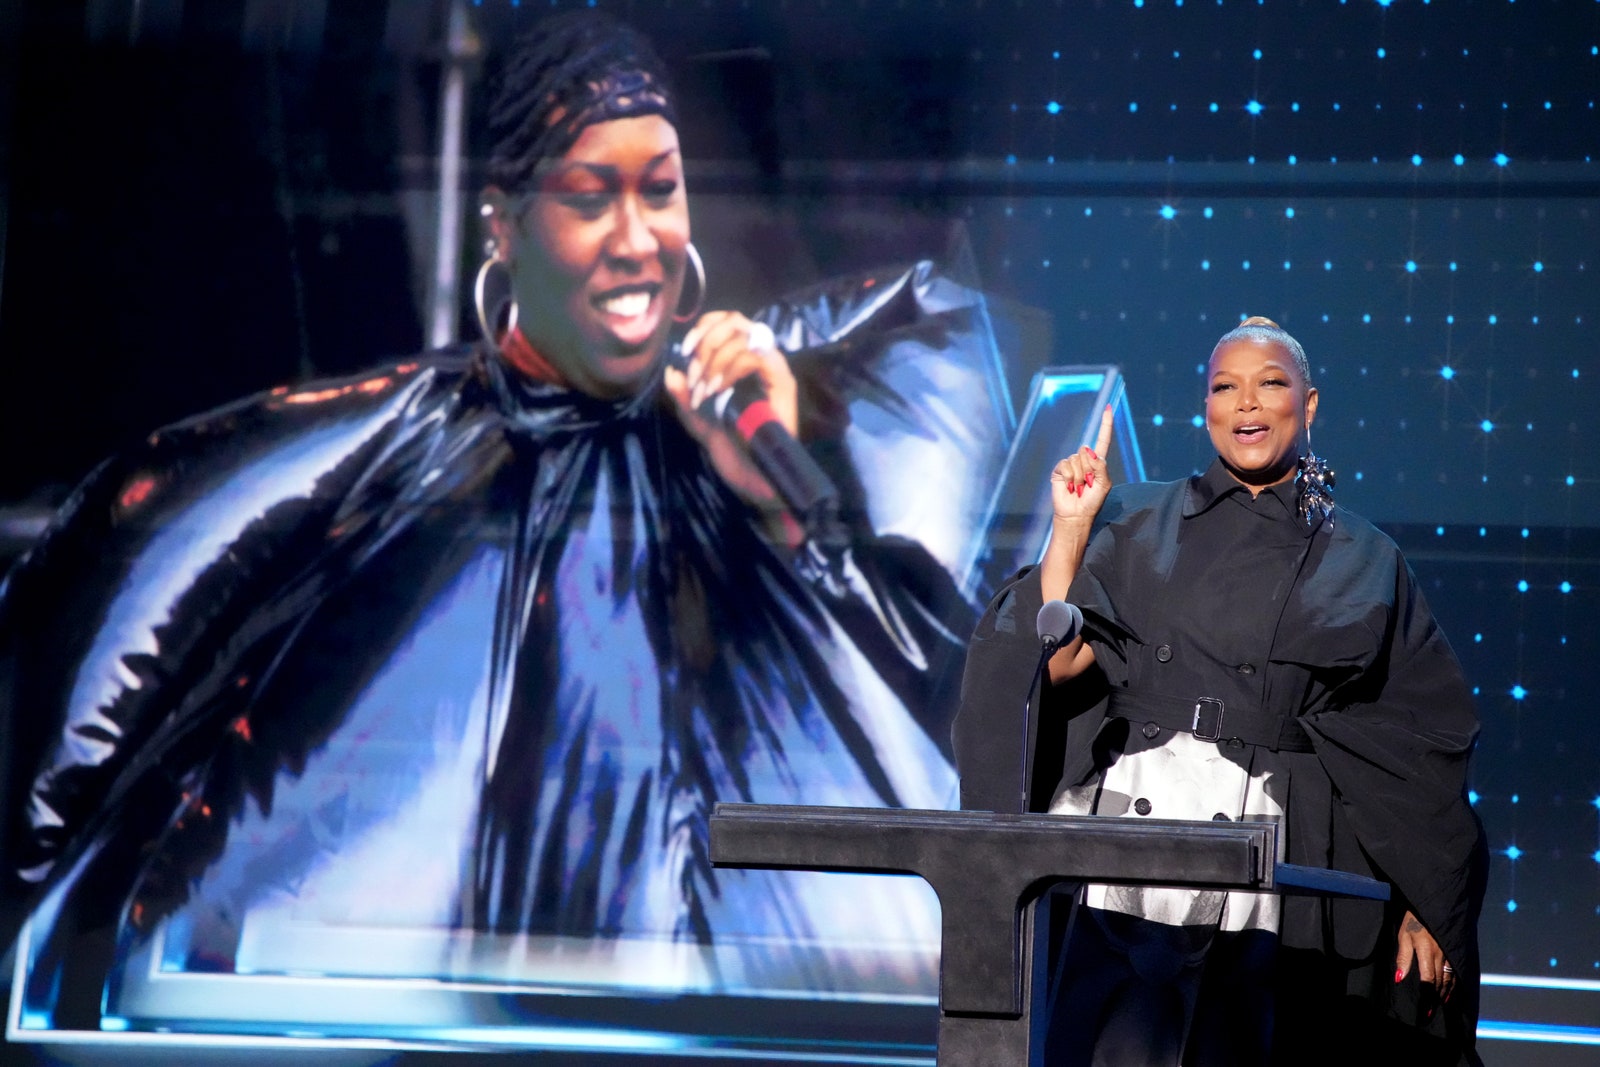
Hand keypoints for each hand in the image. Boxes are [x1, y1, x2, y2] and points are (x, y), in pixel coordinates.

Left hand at [663, 311, 798, 524]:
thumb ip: (684, 397)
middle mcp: (760, 359)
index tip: (685, 351)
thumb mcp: (699, 421)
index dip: (702, 328)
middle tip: (696, 375)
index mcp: (741, 362)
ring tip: (706, 391)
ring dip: (715, 361)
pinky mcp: (783, 381)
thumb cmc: (733, 450)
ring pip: (743, 335)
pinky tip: (720, 390)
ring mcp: (773, 368)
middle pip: (734, 319)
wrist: (755, 477)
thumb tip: (670, 372)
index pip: (724, 321)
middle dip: (706, 343)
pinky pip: (756, 355)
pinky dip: (731, 368)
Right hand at [1049, 404, 1113, 530]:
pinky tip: (1070, 487)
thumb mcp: (1104, 484)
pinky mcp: (1060, 469)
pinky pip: (1066, 465)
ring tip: (1079, 488)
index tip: (1109, 408)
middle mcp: (1084, 460)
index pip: (1103, 440)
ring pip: (1077, 459)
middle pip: (1087, 451)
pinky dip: (1070, 477)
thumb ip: (1100, 466)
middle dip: (1089, 469)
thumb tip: (1087, 450)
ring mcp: (1071, 464)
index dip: (1106, 424)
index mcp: (1098, 462)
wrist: (1076, 515)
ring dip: (1080, 477)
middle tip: (1088, 485)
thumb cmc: (1092, 502)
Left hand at [1395, 909, 1455, 1003]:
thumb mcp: (1403, 935)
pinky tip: (1449, 991)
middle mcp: (1441, 955)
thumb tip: (1399, 978)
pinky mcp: (1454, 951)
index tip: (1424, 1010)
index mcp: (1427, 952)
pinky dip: (1453, 984)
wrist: (1433, 904)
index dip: (1426, 996)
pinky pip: (1455, 972)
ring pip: (1449, 979)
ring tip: (1438, 1004)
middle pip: (1440, 983)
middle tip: (1430, 1012)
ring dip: (1444, 993)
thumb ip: (1403, 958)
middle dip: (1435, 999)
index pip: (1428, 981)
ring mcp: (1449, 953)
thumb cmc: (1413, 919)